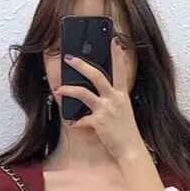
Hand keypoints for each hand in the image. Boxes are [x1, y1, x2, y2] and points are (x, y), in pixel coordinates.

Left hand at [57, 36, 145, 162]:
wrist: (131, 149)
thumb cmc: (126, 131)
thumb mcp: (123, 111)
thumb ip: (113, 101)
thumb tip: (98, 95)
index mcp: (122, 95)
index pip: (120, 70)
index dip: (117, 54)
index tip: (114, 40)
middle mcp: (114, 99)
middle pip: (96, 75)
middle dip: (81, 65)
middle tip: (69, 58)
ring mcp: (106, 109)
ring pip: (83, 93)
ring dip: (69, 89)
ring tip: (58, 89)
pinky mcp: (98, 122)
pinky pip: (81, 119)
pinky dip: (76, 121)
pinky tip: (73, 123)